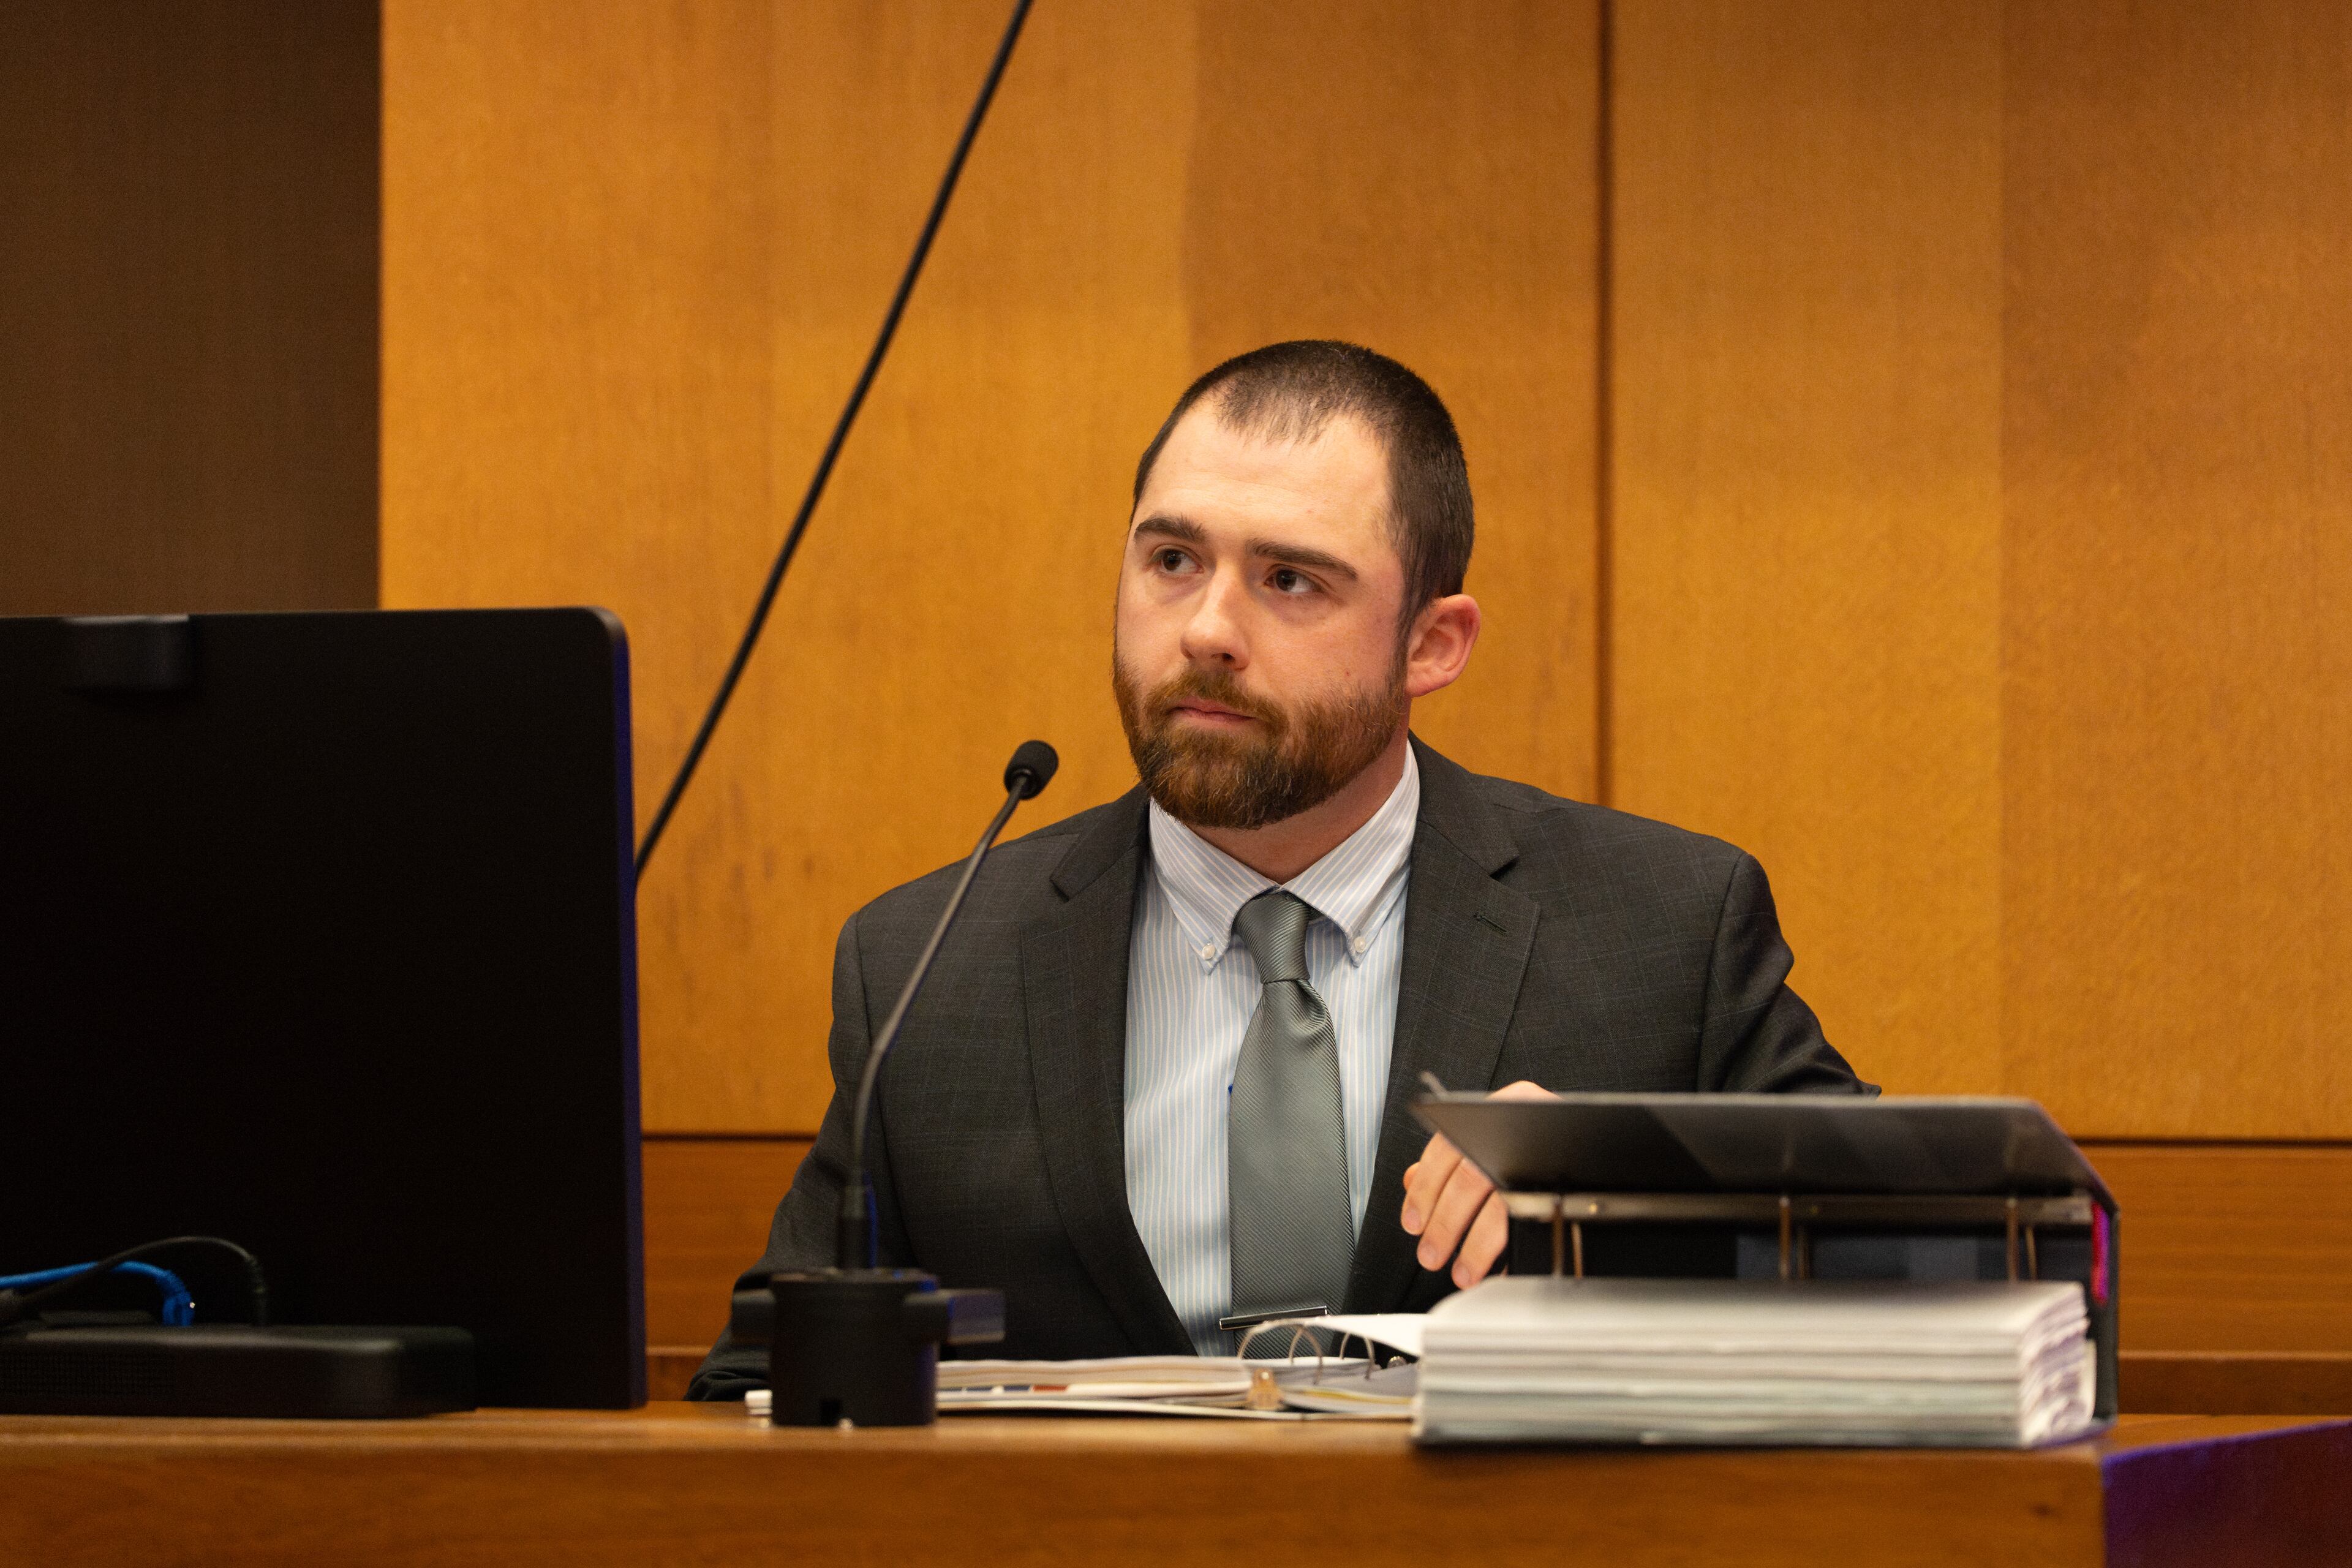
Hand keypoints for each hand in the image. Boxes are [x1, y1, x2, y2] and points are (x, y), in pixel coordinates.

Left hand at [1399, 1079, 1554, 1287]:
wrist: (1600, 1134)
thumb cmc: (1536, 1138)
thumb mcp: (1492, 1135)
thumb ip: (1451, 1155)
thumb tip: (1412, 1181)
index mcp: (1498, 1110)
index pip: (1447, 1146)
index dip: (1425, 1188)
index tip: (1413, 1222)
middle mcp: (1524, 1124)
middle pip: (1472, 1178)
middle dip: (1445, 1224)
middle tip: (1432, 1254)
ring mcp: (1550, 1150)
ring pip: (1504, 1203)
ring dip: (1477, 1246)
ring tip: (1464, 1271)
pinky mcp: (1573, 1179)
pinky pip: (1539, 1220)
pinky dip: (1517, 1250)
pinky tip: (1504, 1266)